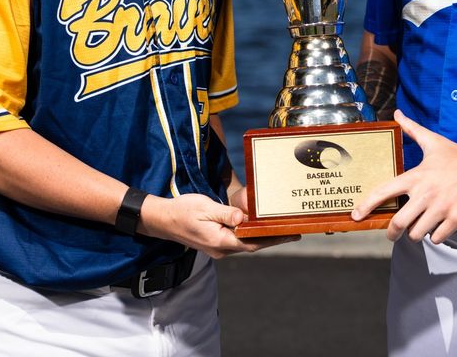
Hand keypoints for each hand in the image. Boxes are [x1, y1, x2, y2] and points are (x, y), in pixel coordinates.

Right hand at [139, 193, 295, 257]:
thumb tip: (242, 218)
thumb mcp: (205, 208)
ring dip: (262, 236)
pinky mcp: (216, 242)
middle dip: (273, 238)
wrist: (163, 219)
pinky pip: (237, 239)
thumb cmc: (183, 211)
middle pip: (253, 244)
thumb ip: (225, 214)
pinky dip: (250, 233)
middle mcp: (221, 249)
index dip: (273, 239)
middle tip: (293, 231)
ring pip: (245, 242)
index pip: (253, 242)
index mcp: (220, 241)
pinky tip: (258, 226)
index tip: (291, 234)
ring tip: (280, 227)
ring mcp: (218, 247)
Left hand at [351, 110, 456, 243]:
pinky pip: (436, 238)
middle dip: (392, 233)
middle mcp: (424, 194)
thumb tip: (398, 114)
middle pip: (397, 223)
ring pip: (416, 233)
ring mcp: (440, 208)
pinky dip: (435, 235)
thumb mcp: (434, 142)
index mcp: (416, 177)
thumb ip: (412, 130)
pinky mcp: (454, 220)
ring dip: (417, 232)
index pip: (383, 192)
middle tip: (392, 235)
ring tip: (422, 224)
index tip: (355, 215)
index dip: (366, 205)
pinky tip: (439, 226)